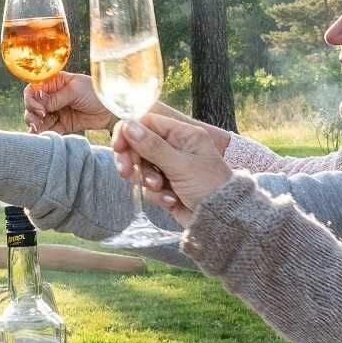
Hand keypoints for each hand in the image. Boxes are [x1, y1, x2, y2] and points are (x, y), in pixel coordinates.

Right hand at [23, 73, 112, 136]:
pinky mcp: (62, 124)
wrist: (111, 110)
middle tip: (38, 121)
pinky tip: (40, 136)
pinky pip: (48, 128)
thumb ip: (56, 98)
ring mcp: (56, 111)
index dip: (31, 99)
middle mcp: (52, 96)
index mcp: (54, 83)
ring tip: (37, 130)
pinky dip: (43, 132)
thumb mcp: (75, 91)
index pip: (33, 89)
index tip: (40, 109)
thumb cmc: (96, 93)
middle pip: (32, 105)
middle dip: (31, 113)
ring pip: (37, 118)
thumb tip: (39, 103)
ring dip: (34, 124)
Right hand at [112, 107, 234, 224]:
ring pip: (143, 168)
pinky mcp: (168, 187)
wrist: (222, 220)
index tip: (119, 147)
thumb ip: (153, 146)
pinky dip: (158, 195)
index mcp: (184, 135)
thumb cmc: (209, 187)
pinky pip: (150, 187)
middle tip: (125, 172)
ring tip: (161, 189)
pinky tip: (172, 201)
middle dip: (133, 160)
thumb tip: (128, 125)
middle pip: (140, 145)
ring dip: (149, 180)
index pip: (148, 122)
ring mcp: (171, 168)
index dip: (130, 132)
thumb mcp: (180, 165)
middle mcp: (176, 148)